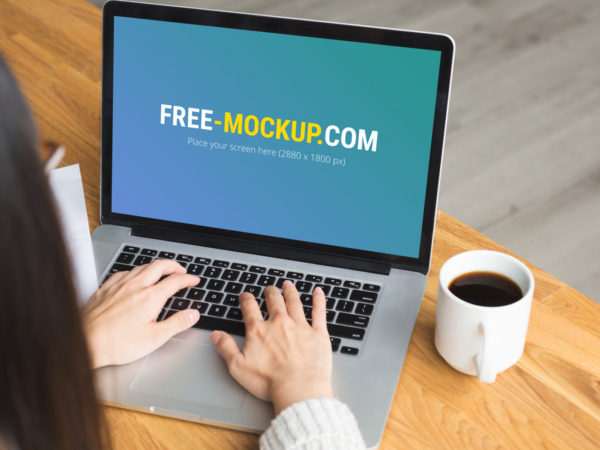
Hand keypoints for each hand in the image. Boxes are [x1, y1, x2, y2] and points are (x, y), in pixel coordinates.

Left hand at [83, 259, 200, 367]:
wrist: (86, 342)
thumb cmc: (117, 343)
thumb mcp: (154, 338)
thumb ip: (177, 324)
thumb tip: (192, 314)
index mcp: (150, 297)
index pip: (175, 281)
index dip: (188, 279)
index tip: (193, 280)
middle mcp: (135, 286)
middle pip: (159, 266)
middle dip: (174, 265)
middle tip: (181, 270)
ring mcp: (119, 285)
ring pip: (141, 266)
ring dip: (155, 266)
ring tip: (161, 271)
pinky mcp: (105, 289)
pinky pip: (123, 272)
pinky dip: (134, 271)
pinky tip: (133, 277)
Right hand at [211, 281, 332, 414]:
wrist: (299, 390)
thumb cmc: (270, 382)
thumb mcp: (238, 367)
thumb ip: (226, 348)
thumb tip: (216, 334)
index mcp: (259, 330)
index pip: (250, 308)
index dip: (246, 299)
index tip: (245, 296)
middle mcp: (280, 323)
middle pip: (274, 300)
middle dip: (270, 292)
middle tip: (269, 289)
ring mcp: (300, 326)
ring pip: (294, 302)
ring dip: (290, 291)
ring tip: (288, 285)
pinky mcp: (318, 333)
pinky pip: (319, 311)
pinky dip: (319, 300)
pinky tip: (318, 292)